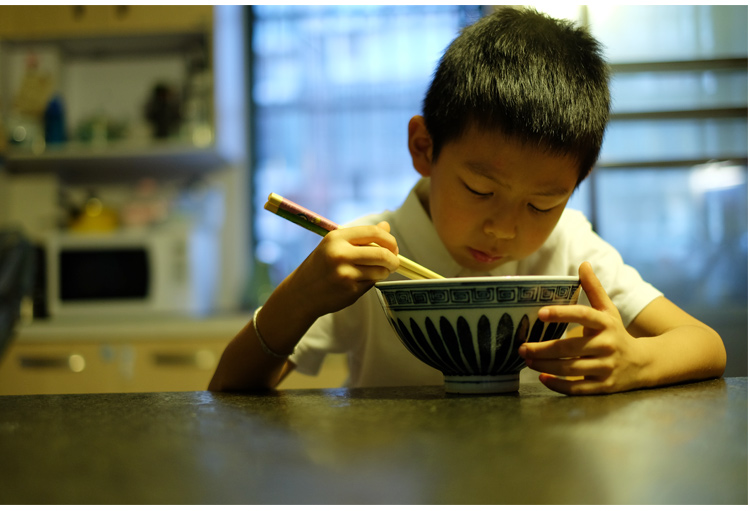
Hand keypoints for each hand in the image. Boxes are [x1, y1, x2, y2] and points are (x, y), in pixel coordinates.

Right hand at [281, 221, 399, 319]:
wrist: (301, 293)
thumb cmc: (321, 266)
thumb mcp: (335, 245)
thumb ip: (361, 237)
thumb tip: (386, 227)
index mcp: (336, 238)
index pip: (373, 233)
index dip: (389, 239)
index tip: (393, 247)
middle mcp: (340, 254)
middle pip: (381, 253)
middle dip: (393, 259)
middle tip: (394, 263)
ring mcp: (345, 274)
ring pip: (380, 271)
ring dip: (384, 272)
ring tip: (376, 272)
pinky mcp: (349, 290)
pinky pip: (371, 283)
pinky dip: (371, 282)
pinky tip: (358, 282)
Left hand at [518, 261, 646, 394]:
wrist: (643, 364)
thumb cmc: (616, 333)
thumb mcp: (608, 310)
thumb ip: (594, 288)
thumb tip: (583, 264)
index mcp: (606, 324)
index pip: (583, 315)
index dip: (562, 314)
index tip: (540, 313)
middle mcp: (606, 346)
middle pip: (569, 348)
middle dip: (542, 348)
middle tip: (522, 346)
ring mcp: (606, 368)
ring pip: (570, 369)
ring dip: (545, 365)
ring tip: (526, 359)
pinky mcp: (604, 386)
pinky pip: (577, 388)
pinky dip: (557, 384)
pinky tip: (541, 377)